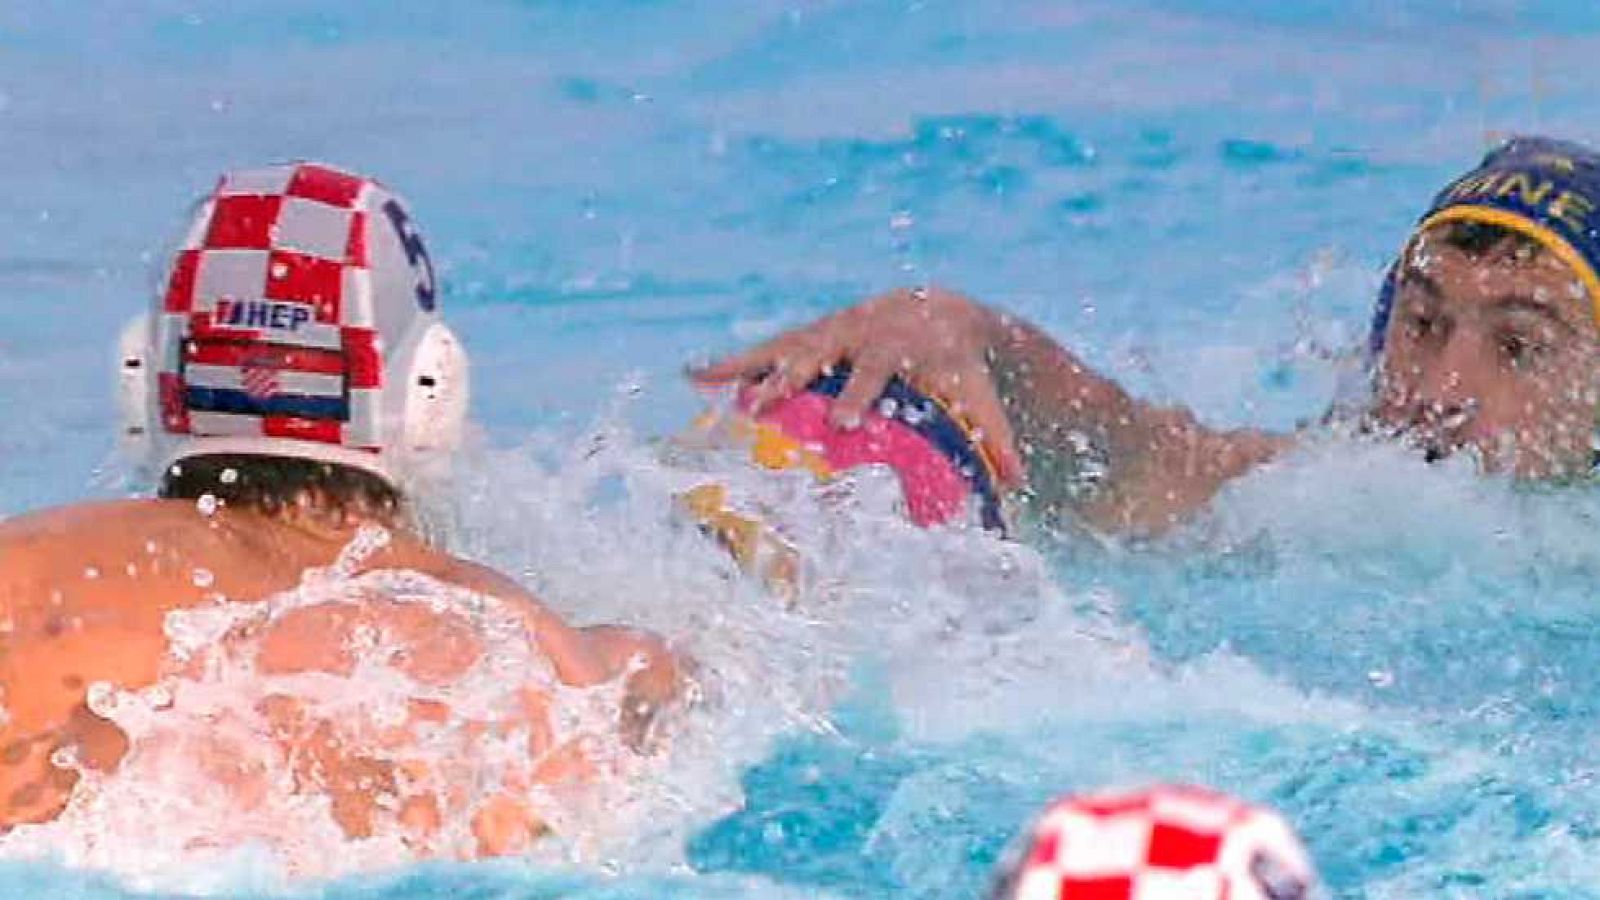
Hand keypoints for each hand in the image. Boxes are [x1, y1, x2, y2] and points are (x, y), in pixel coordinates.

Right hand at [691, 286, 1024, 487]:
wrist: (941, 310)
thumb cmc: (957, 366)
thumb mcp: (978, 395)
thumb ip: (994, 437)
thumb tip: (1017, 483)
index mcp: (898, 346)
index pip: (875, 369)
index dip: (859, 392)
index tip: (844, 421)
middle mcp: (858, 331)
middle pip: (818, 352)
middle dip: (789, 378)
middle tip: (762, 405)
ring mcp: (828, 329)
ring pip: (784, 346)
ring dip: (749, 370)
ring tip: (710, 389)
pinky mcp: (809, 334)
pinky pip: (765, 348)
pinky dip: (731, 363)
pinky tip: (691, 376)